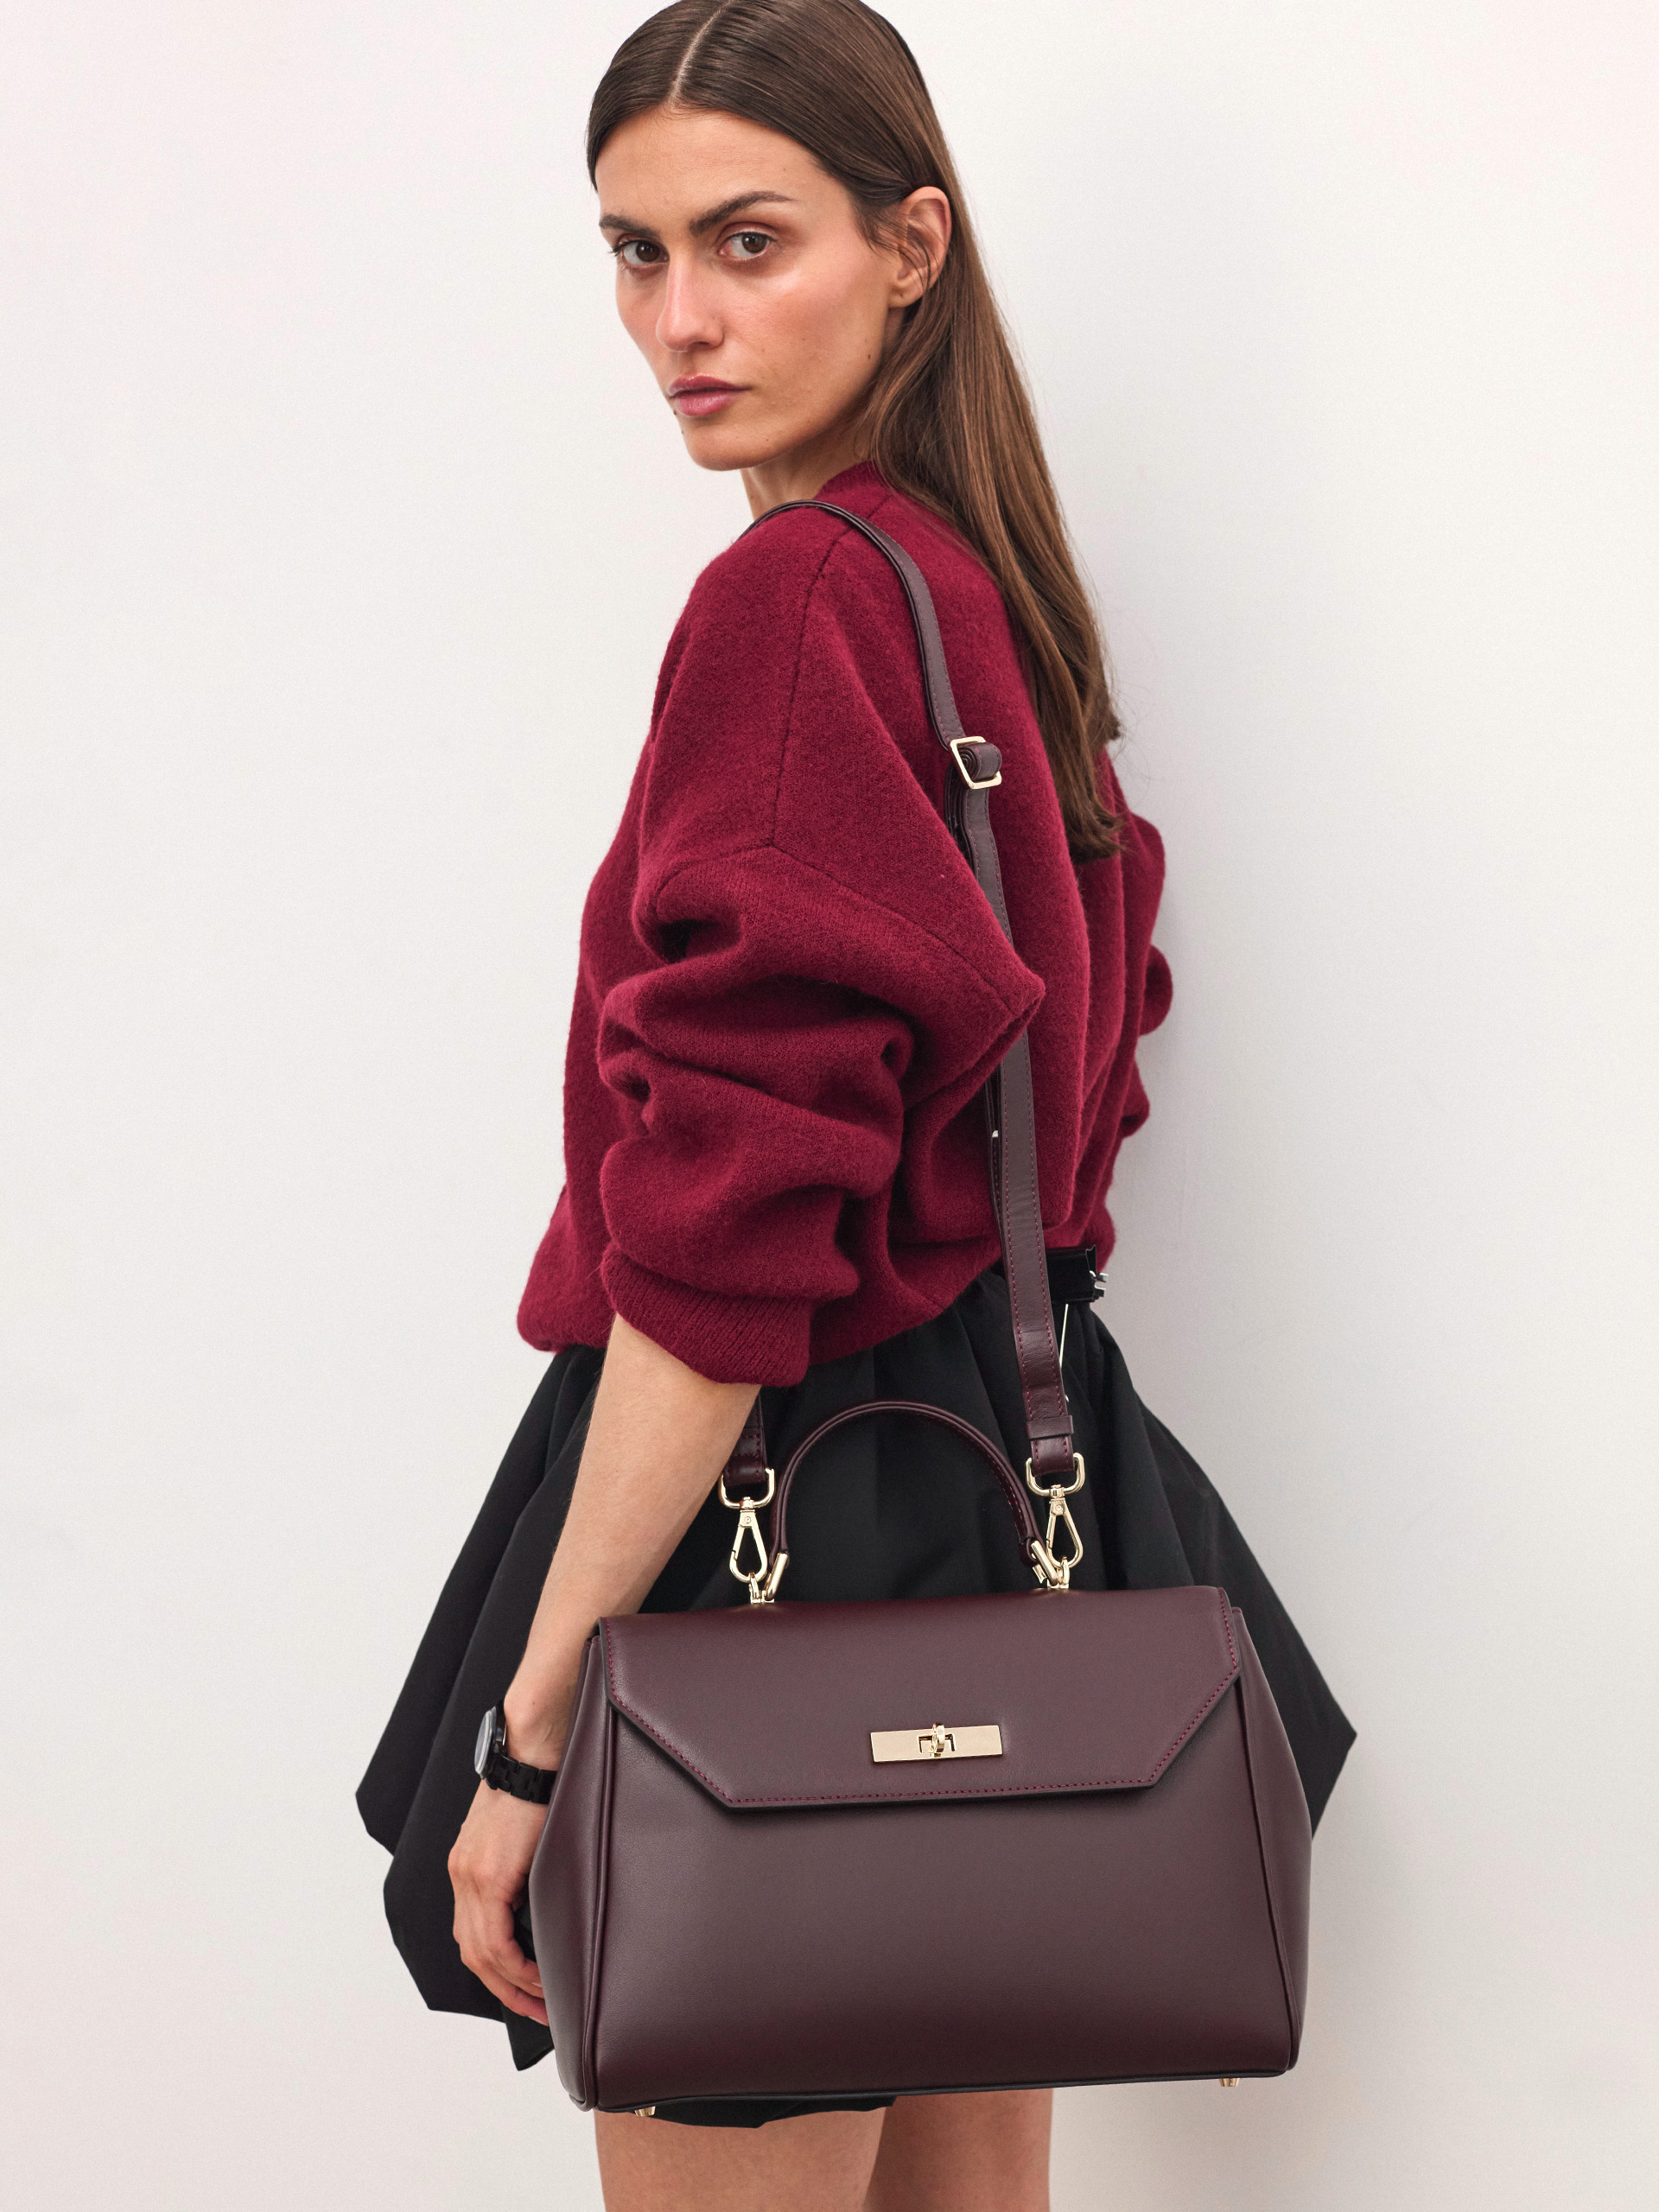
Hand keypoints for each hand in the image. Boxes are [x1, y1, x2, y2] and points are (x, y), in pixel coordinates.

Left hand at [448, 1778, 550, 2024]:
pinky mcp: (487, 1875)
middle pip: (473, 1955)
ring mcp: (470, 1876)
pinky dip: (515, 1968)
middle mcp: (461, 1876)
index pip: (473, 1937)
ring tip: (544, 2003)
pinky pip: (494, 1941)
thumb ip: (523, 1870)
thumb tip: (545, 1902)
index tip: (527, 1992)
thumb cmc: (538, 1782)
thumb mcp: (523, 1834)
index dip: (497, 1973)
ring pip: (481, 1955)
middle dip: (505, 1992)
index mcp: (468, 1867)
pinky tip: (538, 1979)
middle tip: (538, 2012)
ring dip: (511, 1987)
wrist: (532, 1747)